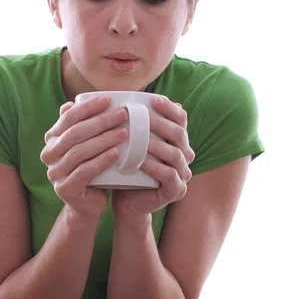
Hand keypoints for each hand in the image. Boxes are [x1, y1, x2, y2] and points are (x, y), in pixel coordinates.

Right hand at [41, 95, 128, 221]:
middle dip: (100, 122)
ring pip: (80, 151)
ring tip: (124, 132)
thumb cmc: (91, 169)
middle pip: (75, 133)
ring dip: (104, 140)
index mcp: (51, 139)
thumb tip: (73, 102)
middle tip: (122, 114)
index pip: (68, 118)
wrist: (88, 204)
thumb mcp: (86, 144)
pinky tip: (116, 153)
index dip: (88, 107)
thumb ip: (81, 125)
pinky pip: (84, 171)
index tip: (108, 99)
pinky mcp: (64, 189)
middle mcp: (48, 154)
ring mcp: (54, 173)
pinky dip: (101, 161)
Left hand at [112, 95, 194, 217]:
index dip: (169, 108)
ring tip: (139, 139)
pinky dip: (155, 167)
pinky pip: (169, 176)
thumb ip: (130, 124)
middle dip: (161, 123)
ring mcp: (182, 174)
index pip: (180, 118)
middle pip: (179, 134)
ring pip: (176, 154)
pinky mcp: (176, 191)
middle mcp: (184, 155)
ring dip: (157, 145)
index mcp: (176, 140)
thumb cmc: (126, 168)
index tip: (152, 99)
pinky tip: (140, 161)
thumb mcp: (129, 143)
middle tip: (142, 117)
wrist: (126, 202)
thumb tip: (115, 97)